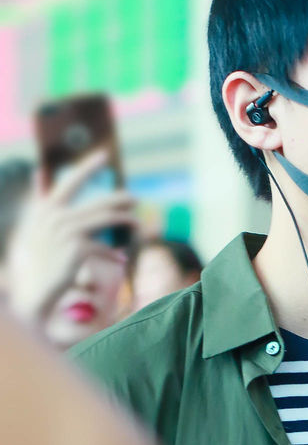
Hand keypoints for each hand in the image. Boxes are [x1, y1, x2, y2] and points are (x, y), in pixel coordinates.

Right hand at [7, 148, 135, 322]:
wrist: (33, 289)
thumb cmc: (35, 258)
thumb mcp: (33, 225)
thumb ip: (39, 199)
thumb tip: (38, 172)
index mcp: (46, 209)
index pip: (71, 182)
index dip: (88, 167)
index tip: (104, 156)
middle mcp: (56, 216)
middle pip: (97, 202)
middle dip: (120, 199)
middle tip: (135, 199)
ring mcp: (67, 231)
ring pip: (105, 220)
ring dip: (125, 220)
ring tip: (137, 223)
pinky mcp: (78, 249)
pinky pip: (103, 247)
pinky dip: (113, 253)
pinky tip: (120, 258)